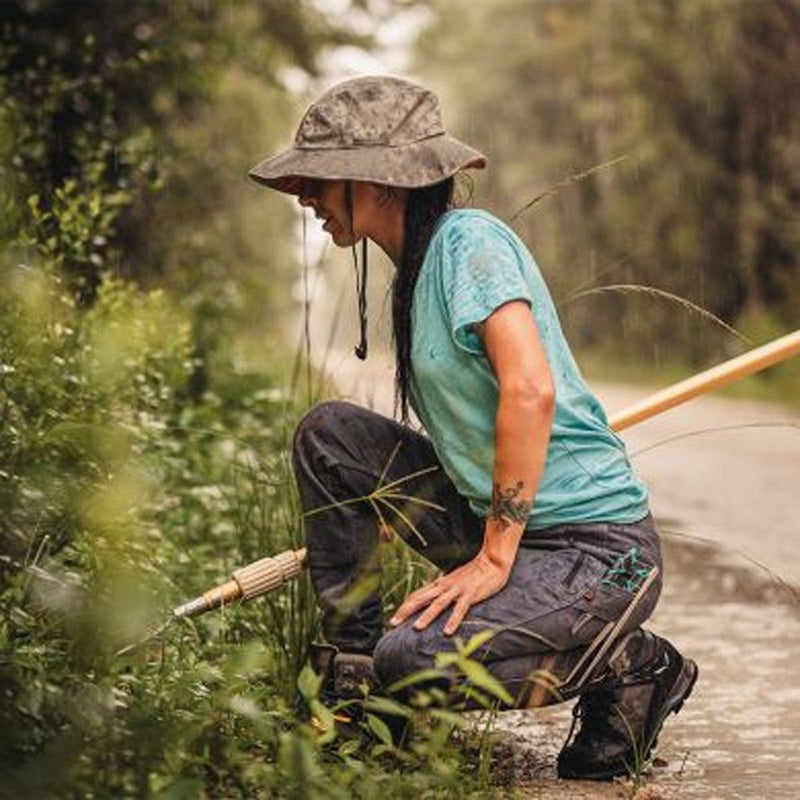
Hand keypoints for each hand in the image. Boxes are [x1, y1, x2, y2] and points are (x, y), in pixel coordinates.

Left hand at [389, 551, 510, 635]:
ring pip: (437, 604)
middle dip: (406, 611)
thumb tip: (431, 600)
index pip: (417, 595)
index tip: (394, 618)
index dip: (404, 606)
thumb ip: (443, 590)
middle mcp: (444, 586)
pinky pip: (460, 609)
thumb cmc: (474, 574)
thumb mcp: (454, 581)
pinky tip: (447, 632)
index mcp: (439, 584)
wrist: (492, 561)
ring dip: (426, 616)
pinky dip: (453, 620)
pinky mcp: (470, 595)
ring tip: (416, 628)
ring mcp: (457, 590)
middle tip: (392, 623)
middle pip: (420, 599)